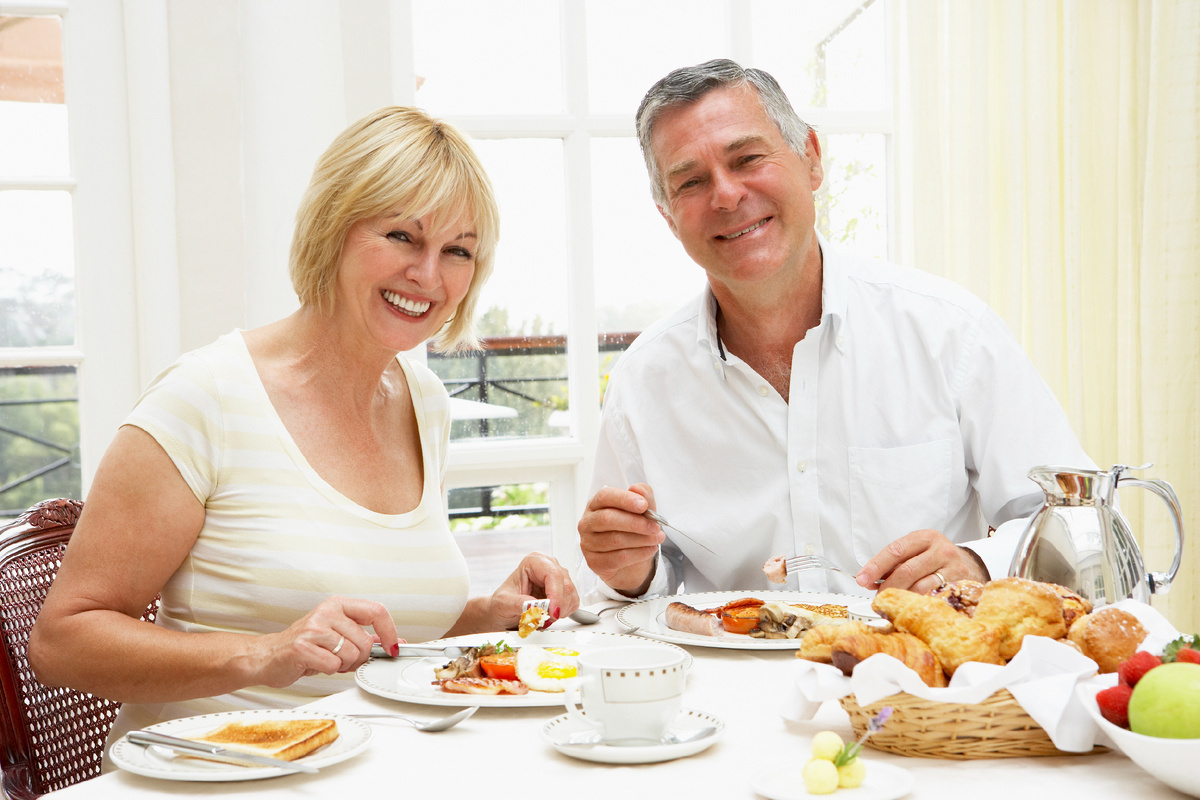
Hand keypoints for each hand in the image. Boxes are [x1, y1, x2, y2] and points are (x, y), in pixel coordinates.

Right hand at [253, 596, 403, 686]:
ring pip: (351, 654)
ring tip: (326, 660)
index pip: (377, 611)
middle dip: (358, 658)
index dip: (390, 632)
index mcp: (338, 605)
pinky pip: (333, 665)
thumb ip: (366, 637)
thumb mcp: (337, 635)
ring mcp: (313, 628)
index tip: (393, 647)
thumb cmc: (304, 646)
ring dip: (342, 665)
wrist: (267, 656)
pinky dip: (328, 671)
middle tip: (340, 659)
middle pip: (365, 641)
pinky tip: (315, 664)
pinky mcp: (302, 646)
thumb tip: (396, 642)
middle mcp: (326, 611)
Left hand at [486, 552, 578, 630]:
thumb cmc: (502, 603)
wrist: (503, 612)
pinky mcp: (564, 590)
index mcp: (534, 562)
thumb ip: (519, 604)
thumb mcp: (504, 603)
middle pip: (565, 584)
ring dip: (561, 610)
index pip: (553, 574)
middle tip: (546, 618)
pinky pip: (573, 601)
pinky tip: (550, 613)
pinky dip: (565, 612)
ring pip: (572, 594)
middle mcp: (548, 566)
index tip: (552, 612)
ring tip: (544, 616)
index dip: (556, 594)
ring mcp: (558, 577)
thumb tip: (536, 606)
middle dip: (558, 605)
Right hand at [578, 484, 664, 595]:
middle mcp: (587, 522)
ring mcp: (588, 543)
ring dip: (641, 539)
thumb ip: (643, 496)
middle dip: (635, 522)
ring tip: (657, 538)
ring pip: (615, 540)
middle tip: (655, 526)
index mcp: (596, 504)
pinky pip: (618, 558)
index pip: (605, 496)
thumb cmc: (632, 530)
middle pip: (607, 519)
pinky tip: (650, 549)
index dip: (624, 499)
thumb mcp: (642, 510)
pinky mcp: (594, 562)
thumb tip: (637, 488)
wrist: (629, 561)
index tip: (643, 505)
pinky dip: (638, 554)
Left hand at [856, 529, 988, 593]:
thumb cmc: (937, 561)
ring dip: (901, 599)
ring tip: (893, 605)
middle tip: (877, 598)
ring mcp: (953, 568)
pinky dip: (919, 605)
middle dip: (887, 587)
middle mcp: (941, 550)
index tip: (862, 579)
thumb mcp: (919, 553)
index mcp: (925, 537)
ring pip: (920, 587)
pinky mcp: (962, 586)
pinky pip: (935, 599)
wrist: (972, 567)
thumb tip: (869, 580)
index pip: (896, 550)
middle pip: (906, 570)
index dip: (876, 566)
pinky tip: (911, 608)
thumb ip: (896, 563)